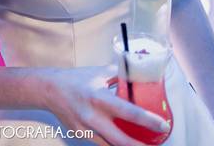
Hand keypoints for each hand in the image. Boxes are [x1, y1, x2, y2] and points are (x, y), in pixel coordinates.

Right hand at [42, 66, 169, 145]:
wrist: (50, 90)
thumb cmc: (77, 79)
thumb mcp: (99, 74)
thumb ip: (120, 76)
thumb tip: (140, 74)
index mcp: (100, 98)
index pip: (129, 112)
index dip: (149, 121)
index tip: (163, 125)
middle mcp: (93, 116)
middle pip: (122, 140)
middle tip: (156, 145)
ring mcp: (86, 129)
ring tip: (142, 144)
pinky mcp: (81, 135)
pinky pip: (101, 144)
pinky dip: (113, 144)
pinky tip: (123, 142)